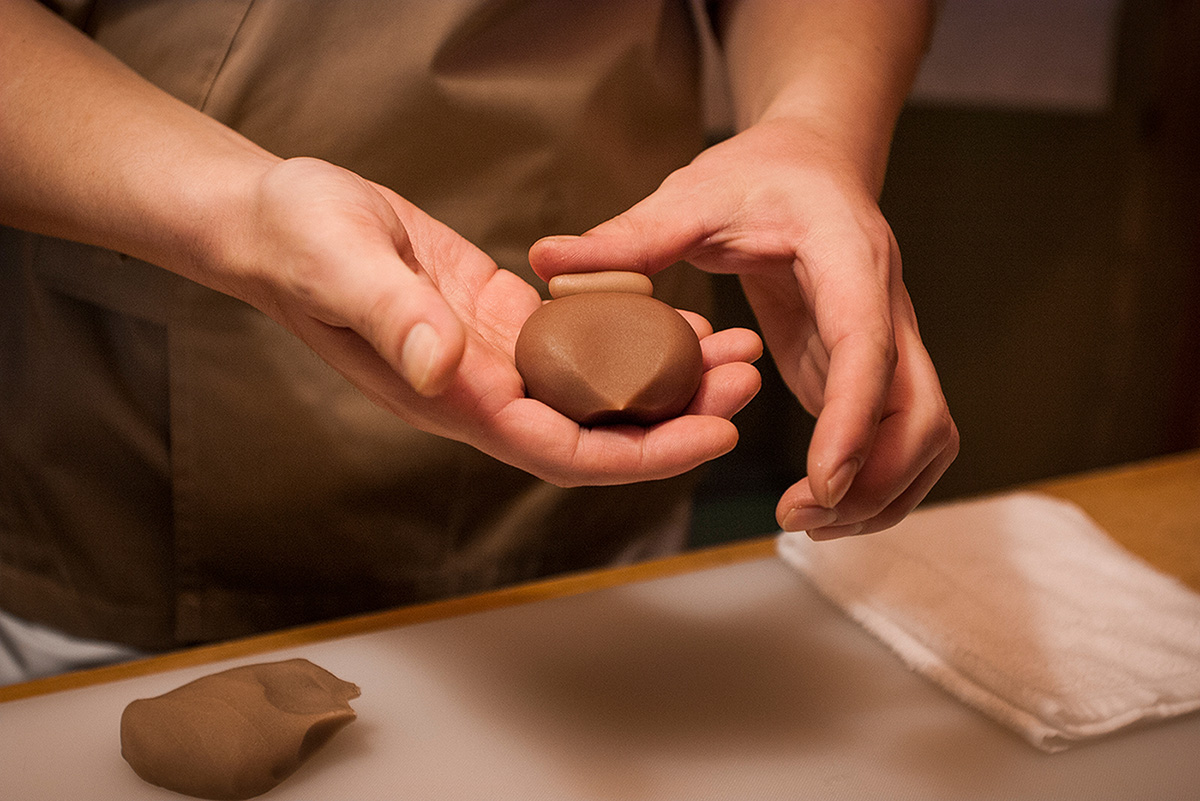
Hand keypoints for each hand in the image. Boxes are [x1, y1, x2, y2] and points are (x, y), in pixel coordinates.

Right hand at [220, 157, 762, 485]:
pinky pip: (577, 339)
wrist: (280, 218)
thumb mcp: (341, 266)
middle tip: (744, 381)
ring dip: (664, 377)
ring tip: (731, 350)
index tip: (712, 436)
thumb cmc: (298, 243)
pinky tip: (676, 315)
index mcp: (451, 399)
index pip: (561, 449)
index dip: (640, 453)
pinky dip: (628, 334)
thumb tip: (443, 368)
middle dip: (675, 416)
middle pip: (596, 427)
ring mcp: (494, 358)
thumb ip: (392, 317)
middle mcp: (482, 391)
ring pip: (596, 387)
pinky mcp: (500, 319)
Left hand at [529, 118, 957, 531]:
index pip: (870, 349)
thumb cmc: (759, 176)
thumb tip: (548, 260)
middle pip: (922, 416)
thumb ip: (632, 234)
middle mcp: (886, 308)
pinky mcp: (864, 370)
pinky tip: (810, 506)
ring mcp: (888, 344)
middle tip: (798, 516)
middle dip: (874, 481)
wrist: (814, 163)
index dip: (852, 421)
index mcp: (849, 261)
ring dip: (879, 493)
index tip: (822, 483)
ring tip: (802, 522)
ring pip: (925, 438)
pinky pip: (890, 439)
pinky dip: (865, 482)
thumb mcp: (694, 194)